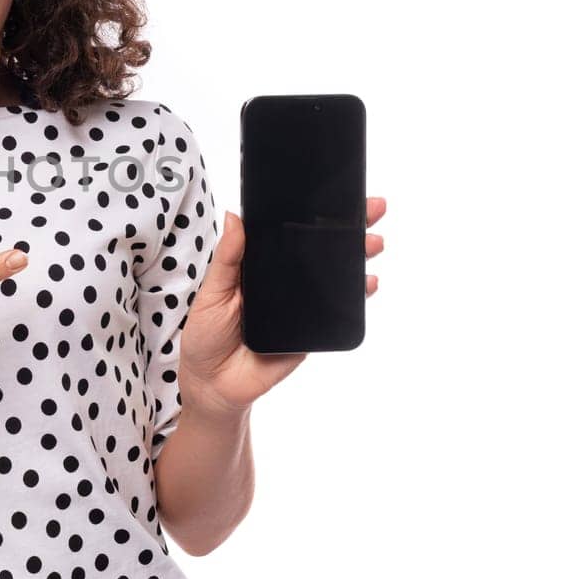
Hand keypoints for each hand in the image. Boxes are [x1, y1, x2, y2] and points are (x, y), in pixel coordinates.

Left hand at [176, 197, 386, 414]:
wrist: (214, 384)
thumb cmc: (206, 334)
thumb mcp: (212, 292)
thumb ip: (228, 258)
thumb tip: (233, 216)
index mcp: (259, 265)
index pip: (290, 234)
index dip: (312, 214)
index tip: (335, 194)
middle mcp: (284, 281)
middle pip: (320, 250)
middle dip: (348, 228)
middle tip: (372, 209)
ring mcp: (300, 305)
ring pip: (334, 276)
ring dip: (357, 257)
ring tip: (373, 243)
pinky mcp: (312, 330)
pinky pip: (337, 310)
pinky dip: (356, 296)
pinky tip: (367, 283)